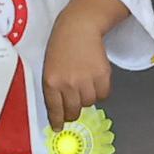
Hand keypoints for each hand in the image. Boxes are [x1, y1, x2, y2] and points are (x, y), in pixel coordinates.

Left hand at [41, 10, 114, 128]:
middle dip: (73, 111)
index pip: (55, 109)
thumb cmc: (62, 45)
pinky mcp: (102, 75)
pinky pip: (103, 94)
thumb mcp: (50, 67)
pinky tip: (94, 78)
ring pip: (89, 103)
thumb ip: (54, 88)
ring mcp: (86, 80)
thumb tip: (61, 110)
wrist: (79, 27)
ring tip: (84, 81)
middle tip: (74, 104)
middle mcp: (68, 83)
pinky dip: (100, 90)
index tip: (58, 127)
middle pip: (73, 111)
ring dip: (87, 97)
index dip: (58, 121)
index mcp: (51, 81)